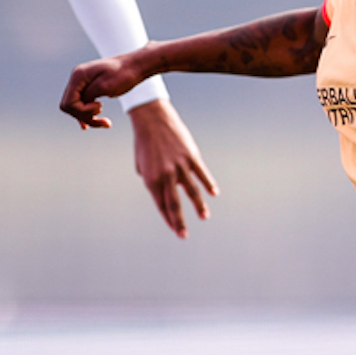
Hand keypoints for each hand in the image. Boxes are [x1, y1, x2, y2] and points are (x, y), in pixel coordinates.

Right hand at [60, 49, 151, 128]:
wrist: (136, 66)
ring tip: (106, 122)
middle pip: (69, 107)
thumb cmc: (124, 74)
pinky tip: (97, 122)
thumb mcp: (106, 86)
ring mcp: (82, 84)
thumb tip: (76, 106)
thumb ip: (88, 95)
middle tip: (102, 116)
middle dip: (84, 116)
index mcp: (78, 75)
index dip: (82, 110)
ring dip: (89, 118)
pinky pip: (82, 106)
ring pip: (76, 108)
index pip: (68, 102)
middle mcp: (77, 78)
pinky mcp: (89, 89)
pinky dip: (89, 115)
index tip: (100, 106)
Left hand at [125, 98, 218, 237]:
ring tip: (204, 217)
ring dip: (199, 206)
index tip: (175, 230)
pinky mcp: (191, 156)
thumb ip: (152, 180)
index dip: (168, 219)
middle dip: (179, 222)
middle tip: (184, 235)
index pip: (161, 205)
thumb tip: (163, 192)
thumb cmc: (144, 142)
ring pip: (192, 191)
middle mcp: (165, 176)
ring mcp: (179, 166)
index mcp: (151, 180)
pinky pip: (202, 174)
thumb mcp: (142, 165)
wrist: (152, 119)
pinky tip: (214, 194)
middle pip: (174, 204)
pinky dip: (209, 184)